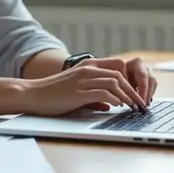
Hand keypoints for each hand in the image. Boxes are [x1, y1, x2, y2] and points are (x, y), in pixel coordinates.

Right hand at [20, 64, 148, 115]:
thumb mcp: (77, 89)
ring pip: (115, 82)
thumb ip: (95, 94)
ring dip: (127, 96)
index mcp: (88, 65)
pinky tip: (119, 107)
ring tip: (134, 107)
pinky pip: (104, 93)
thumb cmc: (53, 94)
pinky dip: (115, 100)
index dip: (130, 78)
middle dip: (133, 89)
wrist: (33, 94)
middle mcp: (87, 69)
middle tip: (140, 103)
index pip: (118, 65)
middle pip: (119, 73)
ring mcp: (83, 79)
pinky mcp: (79, 92)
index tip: (135, 92)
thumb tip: (111, 104)